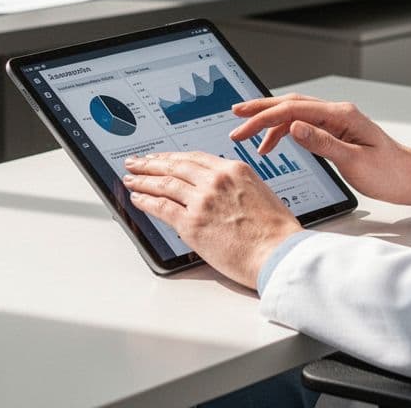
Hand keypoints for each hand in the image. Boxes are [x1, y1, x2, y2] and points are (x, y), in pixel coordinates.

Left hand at [122, 151, 301, 288]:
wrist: (279, 253)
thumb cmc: (276, 231)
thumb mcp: (259, 193)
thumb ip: (235, 187)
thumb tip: (218, 192)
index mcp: (234, 170)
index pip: (194, 158)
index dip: (172, 157)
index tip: (162, 158)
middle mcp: (215, 180)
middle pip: (175, 166)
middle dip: (151, 164)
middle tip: (136, 162)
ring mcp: (202, 201)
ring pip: (164, 184)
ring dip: (143, 180)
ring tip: (131, 179)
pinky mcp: (192, 223)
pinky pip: (161, 207)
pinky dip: (146, 201)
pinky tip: (137, 199)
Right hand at [230, 94, 410, 207]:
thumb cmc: (390, 172)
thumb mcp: (355, 162)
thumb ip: (323, 143)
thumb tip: (293, 127)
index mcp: (342, 115)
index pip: (294, 110)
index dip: (264, 117)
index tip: (242, 126)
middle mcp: (338, 113)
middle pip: (291, 104)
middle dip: (261, 110)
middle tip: (235, 117)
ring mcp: (337, 122)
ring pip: (295, 114)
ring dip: (270, 122)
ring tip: (248, 135)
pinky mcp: (337, 133)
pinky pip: (304, 126)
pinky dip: (284, 132)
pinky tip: (273, 143)